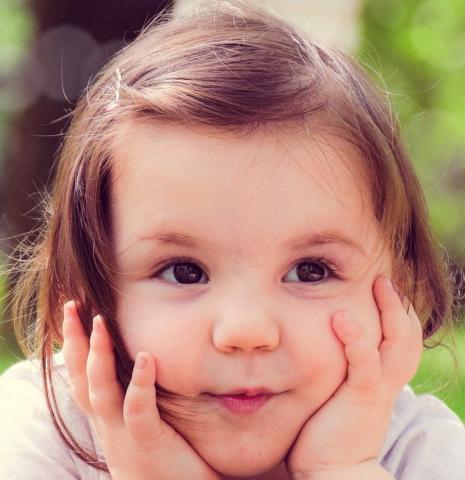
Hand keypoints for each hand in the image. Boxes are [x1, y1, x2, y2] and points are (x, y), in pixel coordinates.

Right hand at [62, 301, 219, 479]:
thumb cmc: (162, 456)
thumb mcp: (142, 422)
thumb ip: (137, 394)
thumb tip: (144, 358)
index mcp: (107, 415)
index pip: (82, 375)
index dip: (74, 345)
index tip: (74, 313)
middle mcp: (108, 422)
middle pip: (82, 377)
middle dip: (74, 341)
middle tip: (72, 305)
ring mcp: (124, 432)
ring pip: (101, 391)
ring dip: (98, 357)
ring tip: (99, 323)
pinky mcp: (147, 441)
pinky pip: (139, 409)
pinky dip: (141, 383)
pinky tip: (148, 357)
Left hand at [286, 275, 422, 478]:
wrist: (332, 471)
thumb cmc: (329, 430)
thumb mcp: (341, 393)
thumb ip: (341, 370)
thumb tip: (324, 346)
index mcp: (382, 378)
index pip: (400, 339)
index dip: (397, 313)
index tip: (384, 290)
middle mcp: (387, 380)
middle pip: (407, 335)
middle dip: (400, 305)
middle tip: (385, 279)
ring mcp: (376, 388)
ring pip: (396, 342)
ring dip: (390, 310)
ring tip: (379, 282)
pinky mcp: (360, 397)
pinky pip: (364, 363)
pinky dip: (355, 338)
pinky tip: (340, 317)